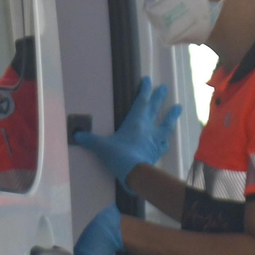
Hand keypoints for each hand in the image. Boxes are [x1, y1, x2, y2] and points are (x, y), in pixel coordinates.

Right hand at [72, 77, 181, 194]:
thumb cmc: (119, 156)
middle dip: (159, 97)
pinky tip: (167, 140)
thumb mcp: (101, 147)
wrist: (135, 174)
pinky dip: (165, 140)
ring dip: (172, 115)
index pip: (141, 101)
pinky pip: (163, 144)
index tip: (148, 80)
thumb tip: (76, 135)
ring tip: (178, 107)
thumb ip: (90, 140)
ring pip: (166, 124)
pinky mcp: (157, 152)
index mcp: (135, 122)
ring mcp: (154, 140)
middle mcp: (147, 128)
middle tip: (165, 88)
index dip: (145, 89)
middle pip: (155, 109)